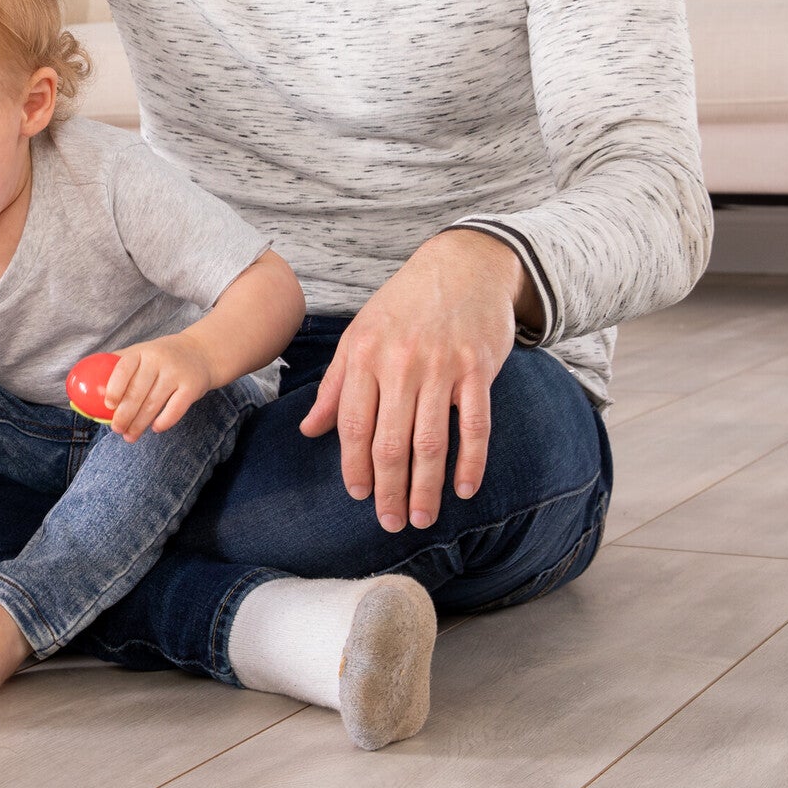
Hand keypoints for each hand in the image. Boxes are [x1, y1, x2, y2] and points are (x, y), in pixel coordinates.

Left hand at [103, 334, 214, 440]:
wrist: (201, 353)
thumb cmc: (162, 357)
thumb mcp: (141, 352)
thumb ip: (119, 364)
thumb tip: (88, 384)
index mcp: (142, 352)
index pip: (124, 368)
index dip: (114, 388)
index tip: (108, 405)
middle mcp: (158, 361)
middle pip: (137, 392)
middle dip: (124, 415)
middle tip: (116, 429)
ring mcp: (176, 374)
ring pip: (153, 404)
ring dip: (139, 424)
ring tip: (130, 436)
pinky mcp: (191, 387)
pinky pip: (175, 409)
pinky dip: (164, 422)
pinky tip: (155, 429)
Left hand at [299, 230, 527, 532]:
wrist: (462, 264)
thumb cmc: (404, 304)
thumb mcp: (360, 334)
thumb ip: (336, 385)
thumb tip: (309, 430)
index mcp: (364, 355)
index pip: (353, 425)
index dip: (354, 467)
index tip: (358, 496)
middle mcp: (400, 363)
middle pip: (391, 442)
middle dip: (389, 490)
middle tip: (391, 523)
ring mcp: (441, 366)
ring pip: (431, 442)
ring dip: (426, 488)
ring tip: (423, 518)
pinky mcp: (478, 368)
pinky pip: (475, 426)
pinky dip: (470, 462)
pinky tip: (463, 489)